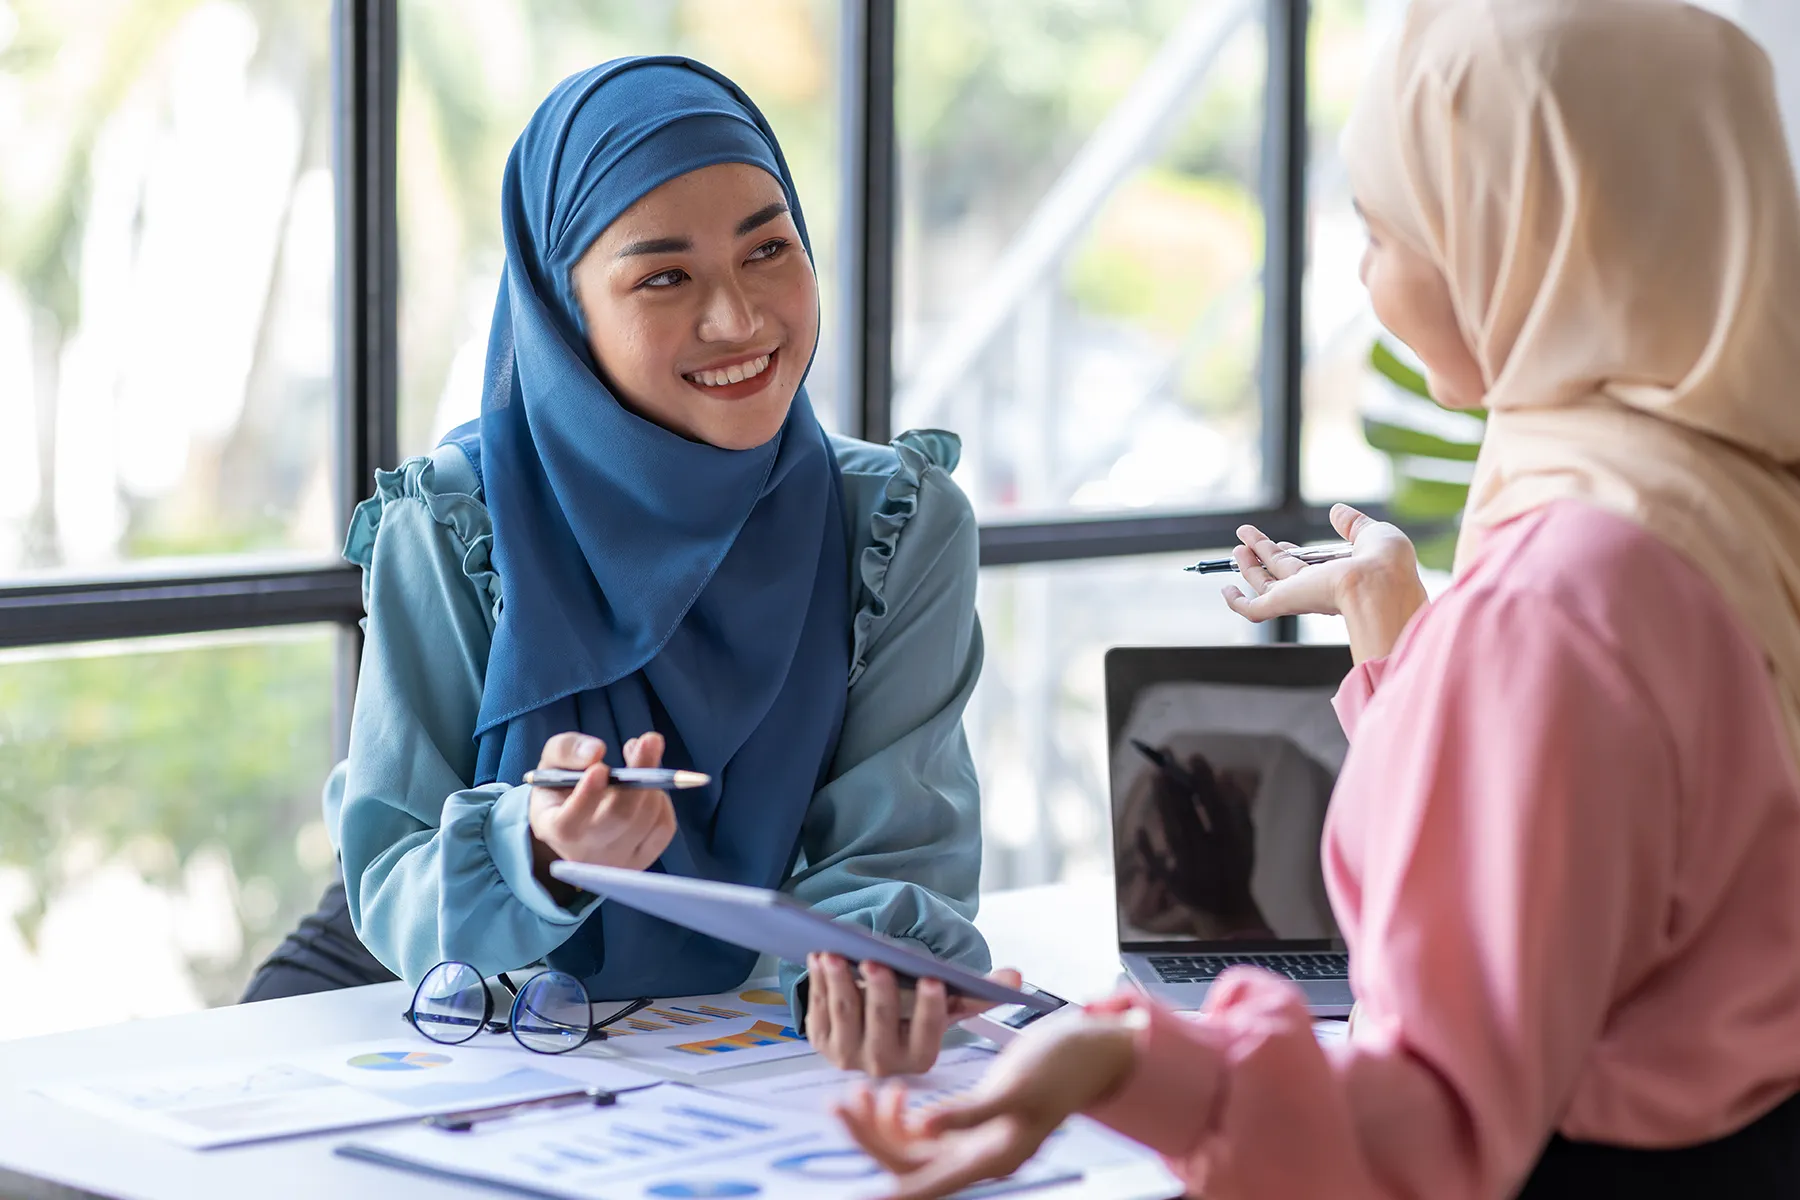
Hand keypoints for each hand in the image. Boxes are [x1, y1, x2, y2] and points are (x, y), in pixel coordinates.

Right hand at [528, 732, 675, 884]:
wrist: (574, 823)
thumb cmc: (561, 788)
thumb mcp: (551, 762)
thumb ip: (566, 750)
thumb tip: (595, 752)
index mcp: (554, 830)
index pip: (569, 823)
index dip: (587, 796)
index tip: (600, 768)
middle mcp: (584, 853)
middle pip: (619, 817)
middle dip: (639, 773)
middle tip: (649, 740)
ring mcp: (616, 861)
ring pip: (646, 817)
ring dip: (651, 780)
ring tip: (640, 754)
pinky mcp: (643, 859)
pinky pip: (664, 826)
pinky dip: (661, 799)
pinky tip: (647, 787)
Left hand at [805, 954, 1023, 1076]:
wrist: (874, 1027)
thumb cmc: (915, 1010)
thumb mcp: (949, 1003)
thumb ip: (980, 991)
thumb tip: (1016, 977)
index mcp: (920, 1057)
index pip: (927, 1034)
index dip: (929, 1008)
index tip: (931, 979)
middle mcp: (885, 1065)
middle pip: (881, 1024)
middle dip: (878, 992)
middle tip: (875, 961)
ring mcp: (849, 1056)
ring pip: (844, 1016)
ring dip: (838, 983)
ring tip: (835, 953)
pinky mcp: (822, 1043)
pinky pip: (818, 1012)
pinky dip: (817, 983)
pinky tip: (818, 959)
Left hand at [833, 1009, 1138, 1199]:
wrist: (1090, 1048)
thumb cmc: (1063, 1067)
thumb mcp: (1016, 1087)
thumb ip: (970, 1112)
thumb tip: (923, 1129)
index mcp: (991, 1158)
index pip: (929, 1181)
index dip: (895, 1188)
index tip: (864, 1197)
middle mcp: (978, 1156)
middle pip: (909, 1162)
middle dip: (871, 1138)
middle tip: (842, 1103)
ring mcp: (973, 1140)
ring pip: (910, 1147)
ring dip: (879, 1125)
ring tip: (854, 1092)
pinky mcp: (971, 1121)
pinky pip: (923, 1130)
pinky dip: (900, 1114)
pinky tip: (890, 1092)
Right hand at [1221, 503, 1428, 663]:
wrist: (1380, 585)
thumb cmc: (1386, 565)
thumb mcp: (1372, 533)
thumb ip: (1353, 524)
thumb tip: (1337, 511)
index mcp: (1338, 577)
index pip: (1309, 568)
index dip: (1293, 553)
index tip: (1284, 542)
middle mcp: (1316, 590)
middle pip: (1282, 572)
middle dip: (1266, 554)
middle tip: (1249, 539)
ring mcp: (1298, 597)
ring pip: (1265, 584)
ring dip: (1249, 565)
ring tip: (1239, 545)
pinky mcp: (1283, 603)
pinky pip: (1252, 609)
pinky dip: (1236, 602)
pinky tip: (1226, 590)